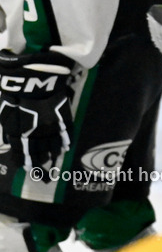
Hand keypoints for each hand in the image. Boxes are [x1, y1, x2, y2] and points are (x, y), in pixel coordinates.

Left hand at [0, 51, 74, 172]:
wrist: (35, 81)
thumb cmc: (16, 94)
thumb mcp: (5, 113)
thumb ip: (7, 130)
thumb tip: (7, 142)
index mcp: (20, 133)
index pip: (22, 152)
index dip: (24, 160)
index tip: (26, 168)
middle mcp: (36, 134)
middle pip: (38, 151)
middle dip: (38, 161)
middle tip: (40, 170)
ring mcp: (51, 126)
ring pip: (52, 145)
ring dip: (52, 154)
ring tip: (52, 161)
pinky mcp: (63, 118)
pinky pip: (65, 133)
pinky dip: (65, 141)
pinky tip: (65, 148)